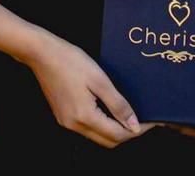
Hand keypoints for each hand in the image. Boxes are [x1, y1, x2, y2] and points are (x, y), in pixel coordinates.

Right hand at [26, 33, 153, 148]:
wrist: (41, 53)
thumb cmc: (70, 60)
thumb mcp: (99, 79)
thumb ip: (117, 104)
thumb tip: (134, 125)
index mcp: (84, 117)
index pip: (118, 134)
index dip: (137, 130)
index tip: (152, 121)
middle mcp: (74, 125)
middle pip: (108, 140)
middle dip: (127, 134)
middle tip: (143, 120)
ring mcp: (66, 122)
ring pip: (97, 136)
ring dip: (114, 130)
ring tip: (128, 114)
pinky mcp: (63, 115)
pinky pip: (87, 127)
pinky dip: (101, 124)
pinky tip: (108, 110)